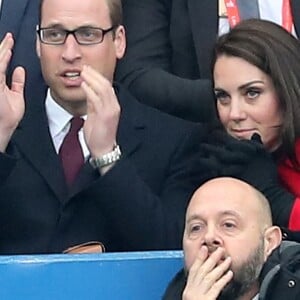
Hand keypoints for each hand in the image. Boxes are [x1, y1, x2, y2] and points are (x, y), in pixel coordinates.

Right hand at [0, 33, 24, 150]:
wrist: (3, 126)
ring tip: (9, 40)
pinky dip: (3, 58)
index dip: (5, 52)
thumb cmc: (7, 115)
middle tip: (10, 38)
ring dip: (3, 49)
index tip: (11, 43)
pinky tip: (8, 50)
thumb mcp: (16, 95)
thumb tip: (20, 70)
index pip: (0, 63)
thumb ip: (17, 82)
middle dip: (3, 47)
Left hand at [81, 65, 119, 158]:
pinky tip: (83, 85)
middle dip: (95, 74)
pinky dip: (90, 91)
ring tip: (83, 72)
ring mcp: (111, 110)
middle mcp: (114, 106)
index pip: (107, 86)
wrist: (103, 149)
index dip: (97, 76)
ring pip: (104, 89)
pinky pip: (97, 100)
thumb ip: (93, 104)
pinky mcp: (105, 116)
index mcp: (112, 106)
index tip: (88, 69)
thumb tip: (88, 91)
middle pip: (106, 85)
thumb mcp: (95, 115)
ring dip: (92, 79)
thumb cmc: (99, 134)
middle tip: (85, 67)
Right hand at [183, 246, 232, 299]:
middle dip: (211, 258)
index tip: (204, 247)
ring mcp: (198, 296)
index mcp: (188, 291)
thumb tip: (204, 279)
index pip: (193, 271)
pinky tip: (229, 274)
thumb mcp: (192, 299)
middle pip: (202, 271)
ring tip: (228, 260)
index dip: (199, 258)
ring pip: (209, 277)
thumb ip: (197, 290)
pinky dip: (223, 279)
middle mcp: (191, 291)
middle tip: (220, 249)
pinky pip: (216, 287)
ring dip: (220, 267)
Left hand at [198, 128, 265, 175]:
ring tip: (200, 159)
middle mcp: (237, 159)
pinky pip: (217, 176)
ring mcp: (232, 170)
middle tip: (201, 145)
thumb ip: (257, 144)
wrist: (268, 190)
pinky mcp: (230, 181)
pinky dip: (210, 174)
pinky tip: (204, 172)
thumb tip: (254, 135)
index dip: (219, 136)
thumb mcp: (264, 154)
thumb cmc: (266, 171)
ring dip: (206, 161)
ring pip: (215, 164)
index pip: (228, 140)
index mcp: (245, 150)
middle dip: (209, 148)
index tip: (212, 133)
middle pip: (219, 152)